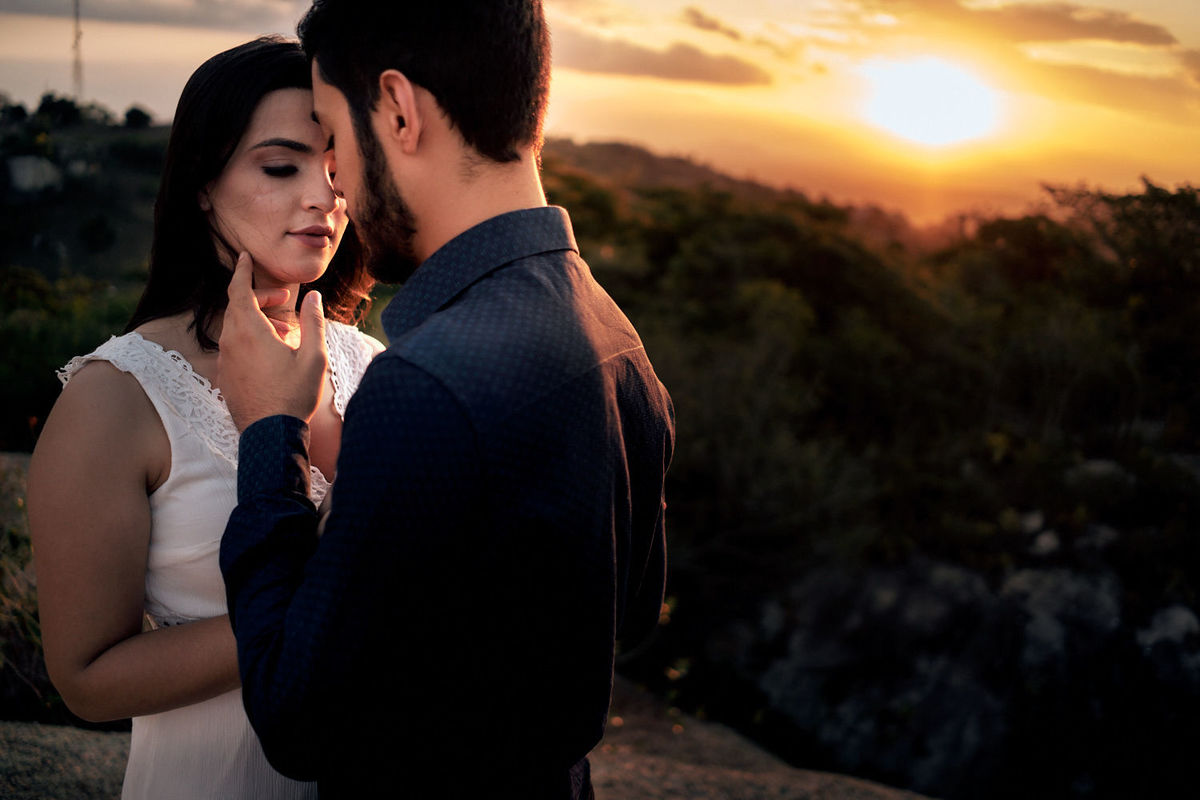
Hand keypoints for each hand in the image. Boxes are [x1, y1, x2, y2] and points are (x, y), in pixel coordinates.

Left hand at [218, 252, 327, 431]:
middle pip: (238, 306)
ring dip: (258, 321)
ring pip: (237, 327)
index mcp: (250, 331)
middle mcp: (231, 342)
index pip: (238, 289)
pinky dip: (250, 340)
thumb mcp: (314, 357)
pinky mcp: (225, 377)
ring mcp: (225, 361)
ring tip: (286, 333)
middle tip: (284, 298)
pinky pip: (234, 347)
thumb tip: (313, 296)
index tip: (244, 256)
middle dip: (259, 296)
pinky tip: (273, 354)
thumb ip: (313, 322)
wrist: (270, 435)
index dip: (242, 270)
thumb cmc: (294, 395)